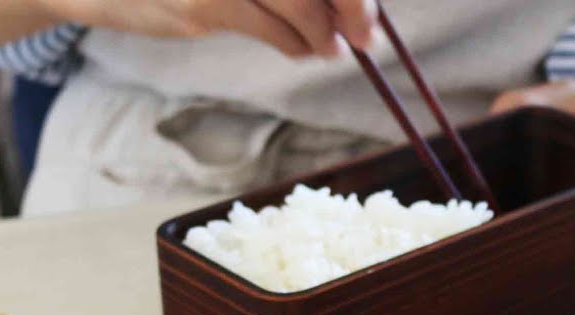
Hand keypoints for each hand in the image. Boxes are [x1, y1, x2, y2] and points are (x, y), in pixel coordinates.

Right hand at [42, 0, 376, 56]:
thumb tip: (343, 1)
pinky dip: (297, 43)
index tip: (368, 10)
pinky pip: (271, 27)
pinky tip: (304, 50)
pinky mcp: (206, 2)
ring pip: (301, 1)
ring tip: (332, 46)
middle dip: (354, 7)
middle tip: (367, 36)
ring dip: (326, 32)